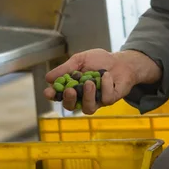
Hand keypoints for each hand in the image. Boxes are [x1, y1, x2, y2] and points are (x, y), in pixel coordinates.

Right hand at [44, 48, 160, 114]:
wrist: (121, 60)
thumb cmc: (100, 60)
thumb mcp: (80, 60)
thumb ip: (66, 69)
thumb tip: (48, 78)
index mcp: (73, 87)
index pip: (59, 95)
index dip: (53, 96)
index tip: (49, 92)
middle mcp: (83, 97)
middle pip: (71, 107)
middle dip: (69, 100)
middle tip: (70, 90)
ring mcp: (97, 100)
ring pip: (88, 108)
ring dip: (87, 96)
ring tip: (89, 82)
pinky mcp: (110, 100)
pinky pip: (106, 99)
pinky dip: (105, 86)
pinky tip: (106, 75)